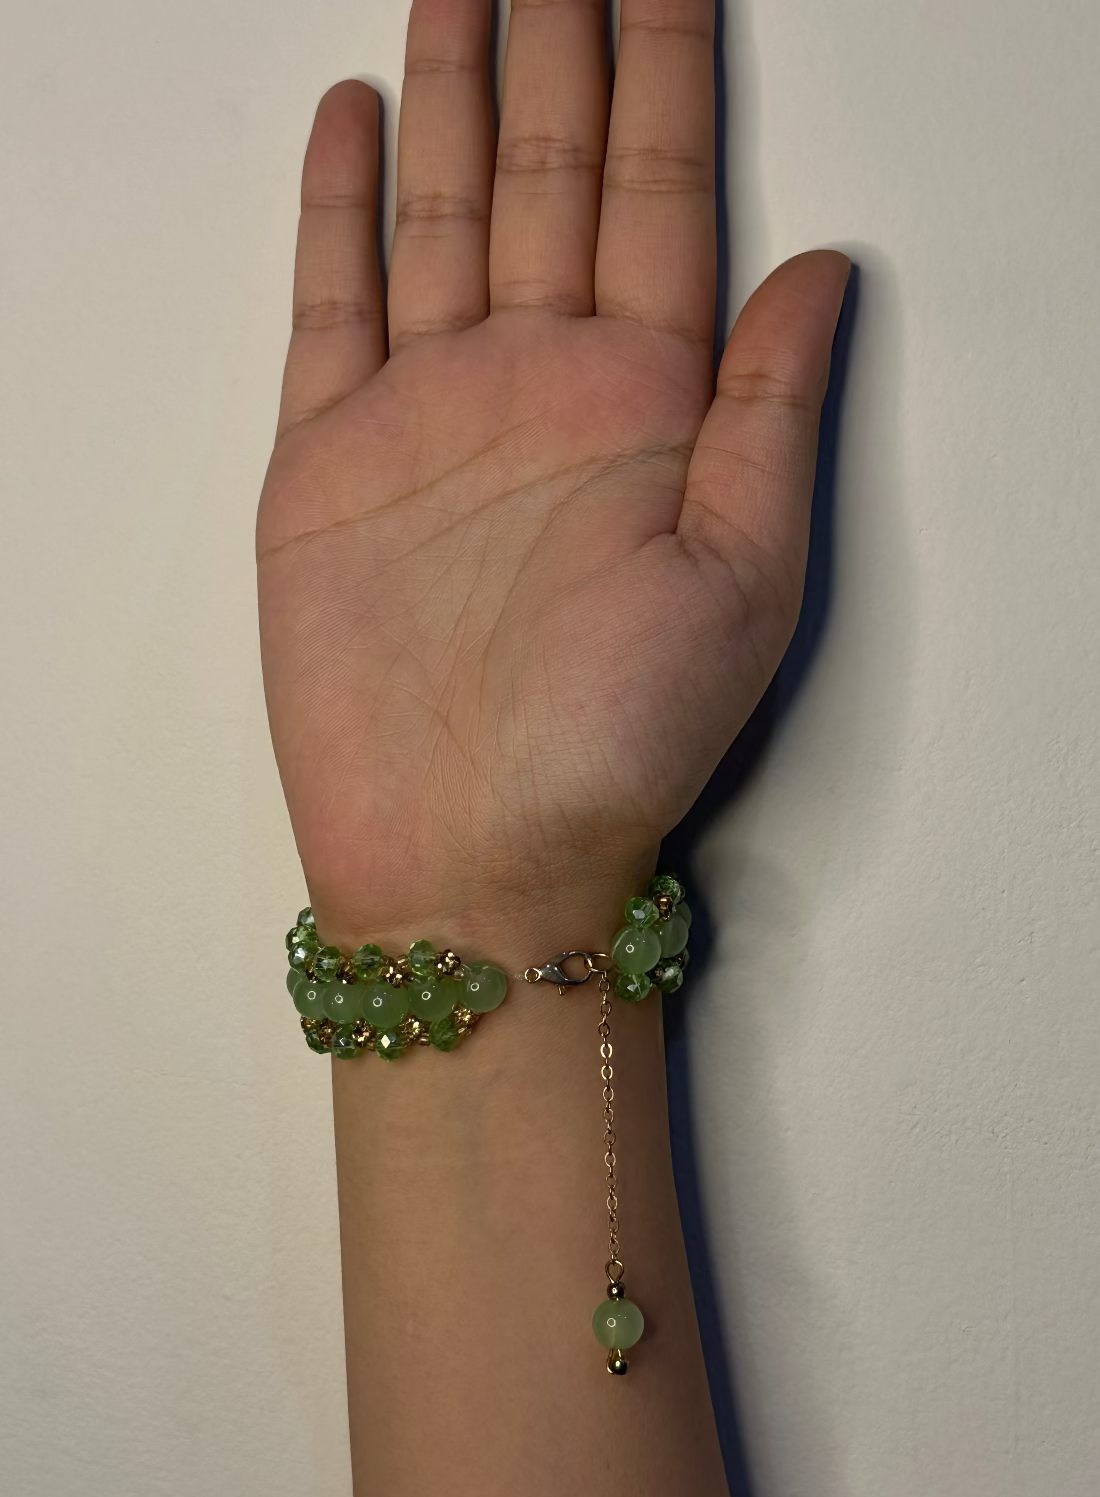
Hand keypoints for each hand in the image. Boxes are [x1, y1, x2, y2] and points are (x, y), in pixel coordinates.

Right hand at [257, 0, 848, 946]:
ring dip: (454, 89)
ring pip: (445, 209)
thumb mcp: (739, 578)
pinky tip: (361, 121)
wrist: (472, 856)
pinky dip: (345, 209)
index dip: (667, 67)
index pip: (662, 189)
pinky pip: (336, 301)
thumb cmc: (614, 748)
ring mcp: (432, 413)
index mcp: (649, 405)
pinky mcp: (333, 458)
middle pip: (551, 168)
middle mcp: (542, 387)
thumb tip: (822, 267)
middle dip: (556, 40)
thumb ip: (770, 412)